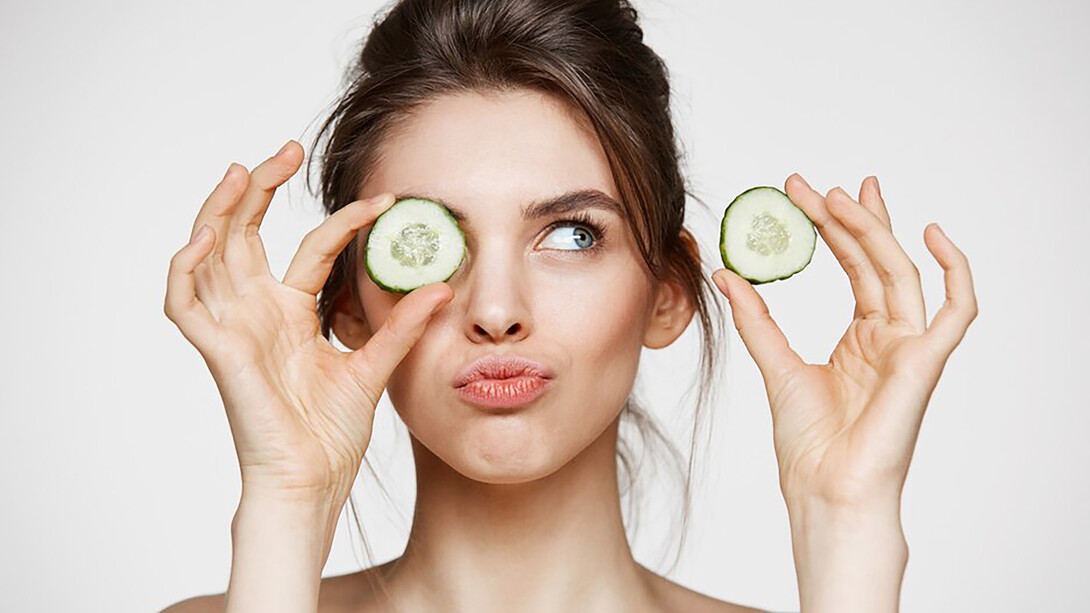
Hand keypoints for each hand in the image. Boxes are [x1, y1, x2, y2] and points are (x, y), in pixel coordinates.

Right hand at [163, 140, 452, 500]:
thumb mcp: (373, 366)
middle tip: (285, 150)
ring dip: (219, 209)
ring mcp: (233, 328)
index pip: (310, 249)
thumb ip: (401, 327)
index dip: (341, 222)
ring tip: (241, 170)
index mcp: (292, 314)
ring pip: (208, 254)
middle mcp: (257, 313)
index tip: (382, 201)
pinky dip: (185, 266)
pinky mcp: (216, 351)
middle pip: (245, 234)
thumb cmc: (330, 434)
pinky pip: (182, 302)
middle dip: (259, 189)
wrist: (311, 481)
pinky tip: (207, 236)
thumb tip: (441, 286)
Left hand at [712, 173, 977, 510]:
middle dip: (850, 218)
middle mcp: (889, 338)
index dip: (832, 229)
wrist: (823, 489)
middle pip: (877, 262)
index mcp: (861, 340)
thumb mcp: (774, 366)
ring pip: (902, 273)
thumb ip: (757, 318)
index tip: (801, 194)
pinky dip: (955, 270)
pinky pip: (958, 309)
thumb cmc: (808, 444)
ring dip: (876, 231)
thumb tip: (727, 273)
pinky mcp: (925, 362)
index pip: (854, 268)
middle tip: (814, 185)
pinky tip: (931, 234)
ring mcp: (910, 348)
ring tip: (842, 197)